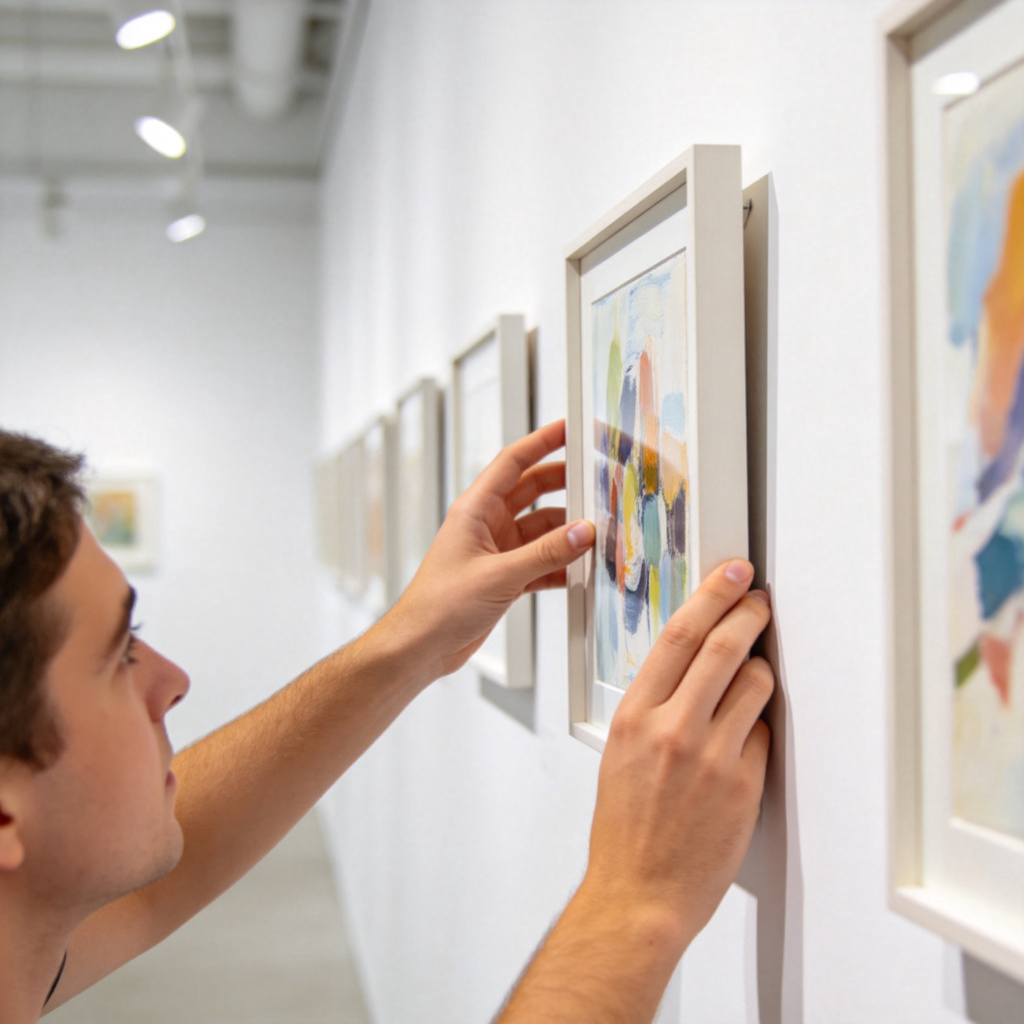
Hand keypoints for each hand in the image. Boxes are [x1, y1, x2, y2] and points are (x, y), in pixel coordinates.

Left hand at [387, 420, 594, 679]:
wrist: (421, 647)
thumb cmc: (438, 607)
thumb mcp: (499, 576)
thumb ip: (545, 554)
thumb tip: (583, 532)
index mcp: (474, 510)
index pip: (513, 462)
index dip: (542, 441)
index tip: (569, 428)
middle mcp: (485, 525)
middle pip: (532, 491)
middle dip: (565, 485)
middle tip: (596, 480)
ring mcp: (495, 551)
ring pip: (540, 529)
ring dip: (566, 532)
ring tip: (597, 533)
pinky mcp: (503, 577)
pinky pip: (540, 561)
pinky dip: (559, 564)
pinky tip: (579, 570)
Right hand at [580, 559, 773, 952]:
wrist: (640, 893)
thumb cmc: (625, 828)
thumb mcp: (620, 752)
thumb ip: (652, 706)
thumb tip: (688, 667)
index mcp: (633, 715)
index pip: (678, 635)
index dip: (711, 596)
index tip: (730, 575)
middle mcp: (671, 728)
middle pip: (722, 646)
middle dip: (748, 612)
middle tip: (759, 600)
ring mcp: (711, 755)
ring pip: (754, 683)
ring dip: (761, 669)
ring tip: (755, 673)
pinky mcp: (743, 784)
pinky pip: (764, 733)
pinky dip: (759, 725)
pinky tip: (747, 737)